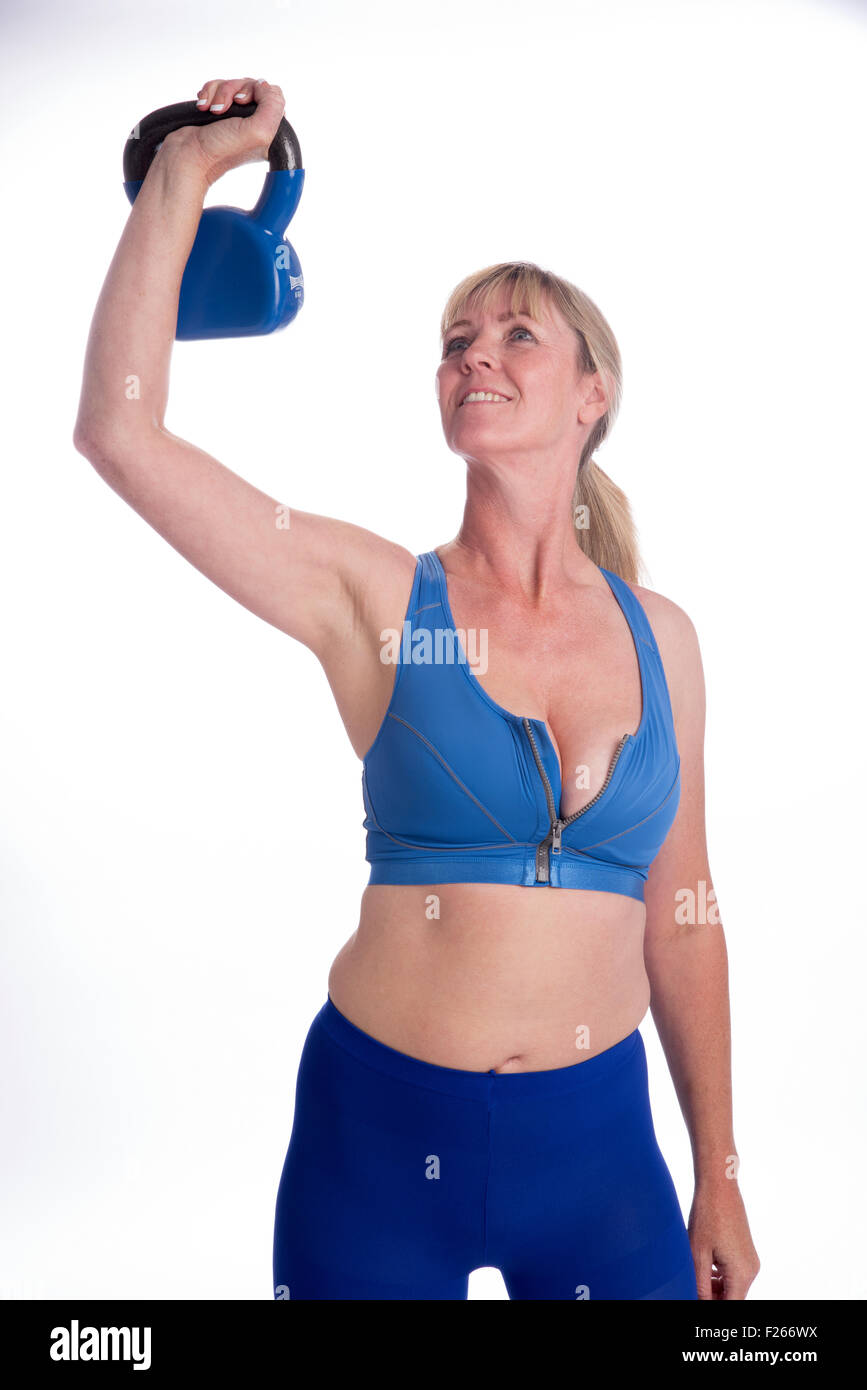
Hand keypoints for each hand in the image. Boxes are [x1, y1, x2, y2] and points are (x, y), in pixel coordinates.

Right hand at [166, 77, 286, 186]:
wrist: (188, 156)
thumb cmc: (220, 151)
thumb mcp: (258, 132)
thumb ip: (272, 106)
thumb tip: (264, 86)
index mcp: (268, 130)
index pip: (272, 95)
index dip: (256, 91)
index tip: (241, 103)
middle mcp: (253, 123)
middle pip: (251, 86)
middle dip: (232, 91)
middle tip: (222, 109)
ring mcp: (234, 117)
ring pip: (232, 85)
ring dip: (218, 92)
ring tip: (211, 110)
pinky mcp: (218, 111)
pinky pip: (216, 88)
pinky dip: (208, 93)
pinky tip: (203, 107)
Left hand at [688, 1180, 760, 1299]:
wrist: (719, 1186)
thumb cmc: (707, 1216)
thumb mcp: (697, 1254)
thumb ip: (700, 1284)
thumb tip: (699, 1301)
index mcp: (741, 1274)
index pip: (729, 1305)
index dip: (710, 1304)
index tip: (694, 1295)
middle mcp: (751, 1270)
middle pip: (732, 1297)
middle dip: (712, 1297)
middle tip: (692, 1286)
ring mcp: (751, 1261)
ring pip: (733, 1286)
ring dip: (715, 1288)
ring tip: (695, 1275)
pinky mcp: (746, 1252)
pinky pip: (734, 1274)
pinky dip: (720, 1276)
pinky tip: (704, 1266)